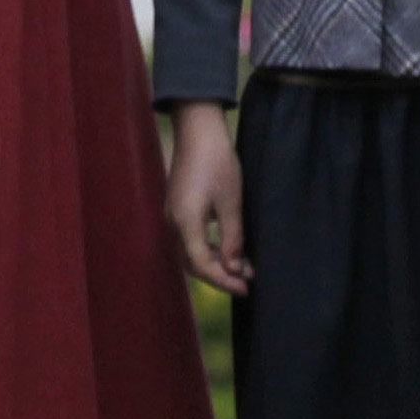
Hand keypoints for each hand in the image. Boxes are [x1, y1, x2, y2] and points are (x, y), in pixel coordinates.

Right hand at [163, 103, 248, 295]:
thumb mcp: (231, 202)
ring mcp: (173, 213)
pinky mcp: (177, 206)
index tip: (247, 288)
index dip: (224, 280)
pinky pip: (189, 238)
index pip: (202, 264)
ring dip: (214, 263)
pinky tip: (227, 248)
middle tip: (246, 283)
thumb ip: (232, 237)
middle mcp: (173, 222)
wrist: (198, 130)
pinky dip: (208, 249)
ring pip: (190, 251)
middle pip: (192, 263)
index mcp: (185, 222)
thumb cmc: (217, 163)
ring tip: (242, 268)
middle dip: (219, 276)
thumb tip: (234, 267)